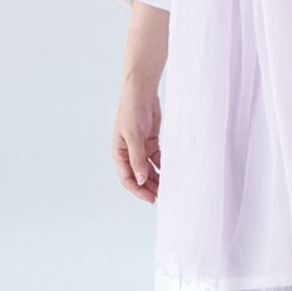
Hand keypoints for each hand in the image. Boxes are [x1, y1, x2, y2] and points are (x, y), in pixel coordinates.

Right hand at [113, 87, 160, 203]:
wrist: (141, 92)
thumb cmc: (132, 110)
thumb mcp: (134, 135)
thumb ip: (137, 158)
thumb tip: (140, 180)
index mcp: (119, 153)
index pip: (128, 178)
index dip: (139, 190)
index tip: (152, 198)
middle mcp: (128, 153)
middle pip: (139, 176)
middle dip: (149, 187)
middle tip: (163, 196)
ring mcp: (140, 148)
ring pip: (149, 169)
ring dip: (157, 178)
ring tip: (169, 187)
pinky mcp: (150, 142)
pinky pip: (157, 159)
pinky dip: (163, 166)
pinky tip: (172, 172)